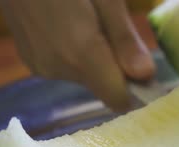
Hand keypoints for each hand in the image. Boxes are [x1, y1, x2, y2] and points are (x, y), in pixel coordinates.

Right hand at [0, 0, 155, 110]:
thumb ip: (123, 38)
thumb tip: (146, 76)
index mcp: (79, 52)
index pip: (119, 99)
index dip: (138, 90)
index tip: (148, 71)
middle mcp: (57, 68)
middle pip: (103, 87)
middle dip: (117, 67)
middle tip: (114, 26)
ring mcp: (40, 66)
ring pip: (85, 77)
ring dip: (96, 58)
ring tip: (88, 17)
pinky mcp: (30, 61)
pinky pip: (66, 67)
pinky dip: (76, 54)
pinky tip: (69, 22)